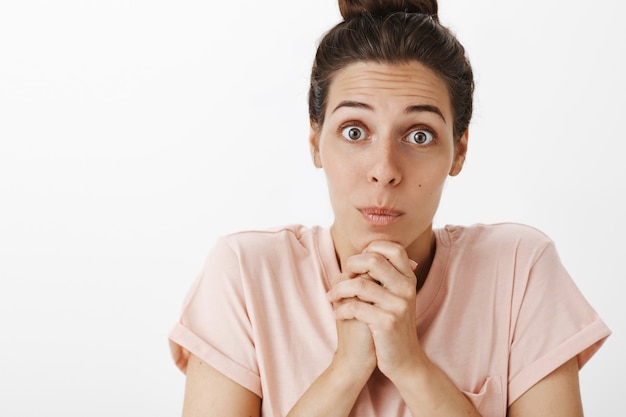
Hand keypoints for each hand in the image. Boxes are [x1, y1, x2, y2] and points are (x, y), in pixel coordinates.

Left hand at [327, 241, 423, 380]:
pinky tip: (338, 315)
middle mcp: (406, 289)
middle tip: (343, 277)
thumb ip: (382, 277)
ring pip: (359, 285)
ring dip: (339, 290)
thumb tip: (360, 254)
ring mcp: (398, 305)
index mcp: (408, 279)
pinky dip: (341, 310)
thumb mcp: (394, 297)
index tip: (358, 262)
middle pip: (374, 260)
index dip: (373, 248)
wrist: (403, 360)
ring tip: (332, 297)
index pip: (394, 249)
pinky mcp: (387, 322)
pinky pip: (356, 307)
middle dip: (352, 265)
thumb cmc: (390, 324)